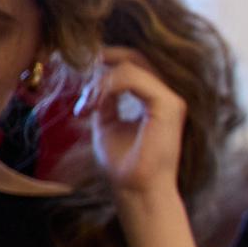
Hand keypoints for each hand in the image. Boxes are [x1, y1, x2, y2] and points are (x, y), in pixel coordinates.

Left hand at [79, 46, 204, 246]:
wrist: (136, 189)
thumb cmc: (124, 164)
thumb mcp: (106, 124)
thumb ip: (104, 102)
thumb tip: (93, 85)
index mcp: (155, 100)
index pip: (134, 66)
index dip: (106, 62)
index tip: (78, 74)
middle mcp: (167, 96)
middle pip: (136, 57)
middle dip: (103, 58)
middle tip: (77, 69)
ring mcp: (170, 100)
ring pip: (130, 66)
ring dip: (99, 81)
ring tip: (85, 104)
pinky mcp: (168, 106)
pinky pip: (133, 79)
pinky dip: (107, 86)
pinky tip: (93, 105)